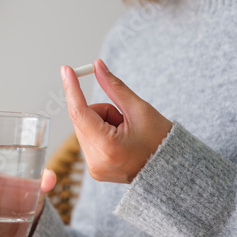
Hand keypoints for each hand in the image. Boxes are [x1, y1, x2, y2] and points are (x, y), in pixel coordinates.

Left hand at [61, 59, 172, 183]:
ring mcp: (94, 169)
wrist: (171, 170)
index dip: (72, 89)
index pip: (80, 113)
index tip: (66, 69)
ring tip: (125, 133)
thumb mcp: (139, 109)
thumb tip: (97, 66)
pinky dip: (100, 135)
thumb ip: (114, 87)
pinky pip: (88, 141)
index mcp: (108, 147)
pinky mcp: (94, 170)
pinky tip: (119, 142)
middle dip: (99, 112)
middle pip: (81, 120)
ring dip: (100, 124)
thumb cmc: (160, 139)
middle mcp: (96, 161)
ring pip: (83, 129)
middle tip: (123, 119)